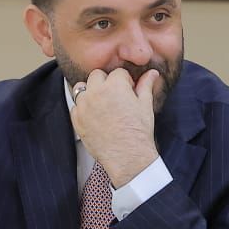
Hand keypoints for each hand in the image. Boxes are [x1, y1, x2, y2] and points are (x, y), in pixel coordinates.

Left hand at [70, 68, 160, 188]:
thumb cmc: (138, 132)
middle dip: (106, 82)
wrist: (127, 156)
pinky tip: (97, 117)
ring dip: (92, 93)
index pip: (118, 72)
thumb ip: (146, 85)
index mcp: (115, 86)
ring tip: (104, 106)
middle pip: (96, 75)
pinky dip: (84, 108)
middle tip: (115, 96)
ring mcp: (84, 106)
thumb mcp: (145, 105)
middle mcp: (96, 92)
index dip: (125, 81)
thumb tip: (152, 73)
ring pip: (82, 88)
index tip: (129, 90)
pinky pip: (76, 106)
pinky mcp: (76, 119)